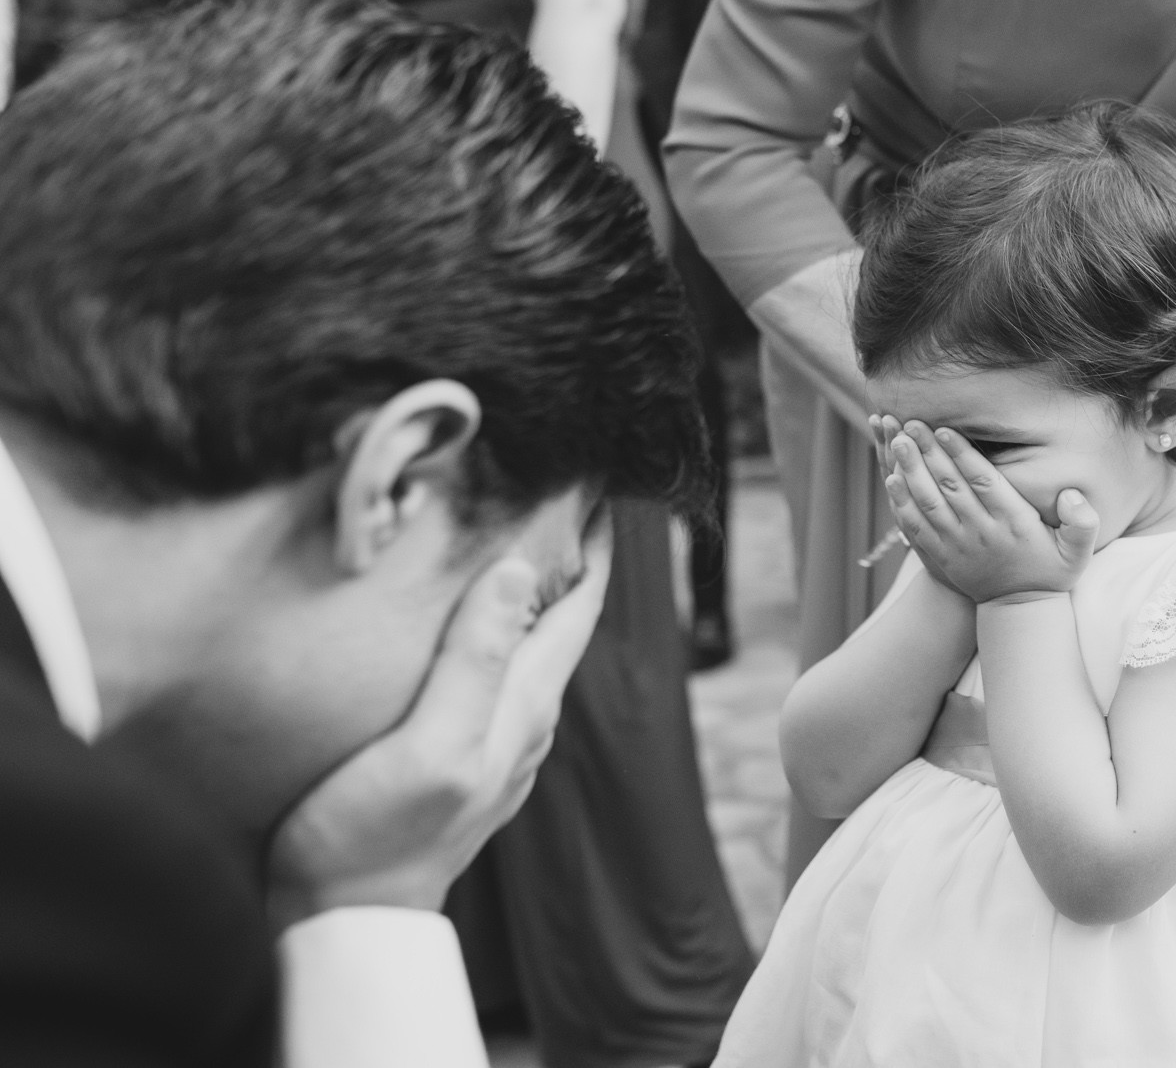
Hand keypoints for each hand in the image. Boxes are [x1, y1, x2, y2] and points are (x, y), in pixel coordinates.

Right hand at [266, 513, 610, 927]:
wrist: (344, 922)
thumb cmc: (379, 836)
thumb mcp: (431, 744)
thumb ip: (475, 662)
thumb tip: (519, 572)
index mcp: (524, 706)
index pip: (578, 609)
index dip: (593, 549)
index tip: (597, 487)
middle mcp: (519, 720)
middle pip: (556, 622)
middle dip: (561, 558)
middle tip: (547, 492)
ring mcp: (489, 742)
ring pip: (521, 648)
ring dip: (521, 595)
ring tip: (503, 537)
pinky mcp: (451, 756)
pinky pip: (484, 676)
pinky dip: (483, 633)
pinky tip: (452, 620)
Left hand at [877, 418, 1095, 602]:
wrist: (1020, 611)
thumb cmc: (1051, 572)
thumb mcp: (1079, 552)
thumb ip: (1084, 522)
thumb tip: (1073, 494)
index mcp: (1014, 523)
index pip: (983, 483)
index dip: (962, 455)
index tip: (944, 429)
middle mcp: (982, 532)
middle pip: (950, 486)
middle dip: (929, 453)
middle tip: (912, 422)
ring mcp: (958, 545)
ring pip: (929, 503)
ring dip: (911, 471)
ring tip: (898, 440)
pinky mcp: (941, 556)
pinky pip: (916, 527)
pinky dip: (901, 503)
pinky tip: (891, 478)